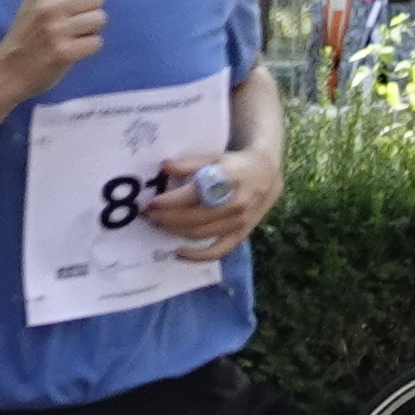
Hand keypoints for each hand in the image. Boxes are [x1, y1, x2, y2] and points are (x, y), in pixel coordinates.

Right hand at [0, 0, 107, 105]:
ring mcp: (54, 30)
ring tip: (74, 36)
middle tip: (74, 24)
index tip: (71, 7)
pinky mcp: (63, 53)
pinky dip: (90, 47)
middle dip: (92, 11)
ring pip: (100, 18)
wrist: (8, 70)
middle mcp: (47, 6)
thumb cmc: (29, 33)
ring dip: (92, 30)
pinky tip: (74, 50)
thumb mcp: (40, 2)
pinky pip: (97, 42)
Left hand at [145, 142, 276, 256]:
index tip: (151, 203)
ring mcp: (239, 222)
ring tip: (158, 224)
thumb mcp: (214, 157)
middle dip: (166, 218)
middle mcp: (235, 204)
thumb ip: (190, 163)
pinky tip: (178, 253)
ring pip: (200, 233)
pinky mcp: (240, 235)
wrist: (266, 175)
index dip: (170, 202)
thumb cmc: (235, 165)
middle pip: (193, 218)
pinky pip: (218, 251)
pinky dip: (197, 257)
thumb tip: (165, 167)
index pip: (193, 195)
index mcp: (228, 180)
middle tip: (148, 215)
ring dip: (175, 231)